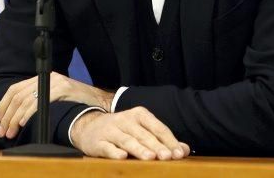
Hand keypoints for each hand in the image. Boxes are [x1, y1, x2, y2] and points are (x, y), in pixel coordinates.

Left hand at [0, 72, 113, 138]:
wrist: (101, 101)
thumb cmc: (78, 104)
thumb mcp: (56, 99)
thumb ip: (40, 101)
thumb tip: (18, 116)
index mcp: (42, 78)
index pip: (15, 89)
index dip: (3, 104)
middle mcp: (47, 77)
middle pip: (17, 95)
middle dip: (6, 115)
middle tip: (2, 131)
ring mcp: (55, 82)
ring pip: (25, 100)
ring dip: (14, 119)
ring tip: (10, 132)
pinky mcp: (62, 89)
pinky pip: (39, 102)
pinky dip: (28, 114)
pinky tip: (23, 124)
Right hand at [70, 107, 189, 159]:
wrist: (88, 127)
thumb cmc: (122, 130)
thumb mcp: (142, 130)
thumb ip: (163, 140)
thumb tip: (185, 150)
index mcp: (138, 115)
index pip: (157, 127)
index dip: (169, 140)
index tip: (180, 153)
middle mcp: (124, 120)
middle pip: (143, 135)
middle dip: (156, 146)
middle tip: (168, 157)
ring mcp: (110, 131)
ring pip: (127, 140)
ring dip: (139, 149)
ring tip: (150, 158)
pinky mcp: (98, 142)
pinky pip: (107, 147)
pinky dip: (114, 152)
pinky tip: (122, 157)